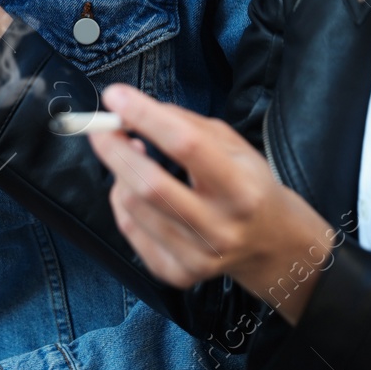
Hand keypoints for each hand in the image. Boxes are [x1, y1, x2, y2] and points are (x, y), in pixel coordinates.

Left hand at [88, 85, 335, 323]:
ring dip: (120, 172)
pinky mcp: (178, 274)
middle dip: (114, 149)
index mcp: (242, 189)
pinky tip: (137, 188)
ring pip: (132, 205)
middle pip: (150, 185)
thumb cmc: (247, 186)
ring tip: (131, 155)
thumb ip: (185, 124)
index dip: (145, 117)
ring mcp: (198, 256)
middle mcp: (221, 228)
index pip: (186, 146)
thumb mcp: (233, 146)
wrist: (269, 244)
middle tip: (101, 126)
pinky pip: (129, 228)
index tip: (115, 96)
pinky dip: (124, 200)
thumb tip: (131, 110)